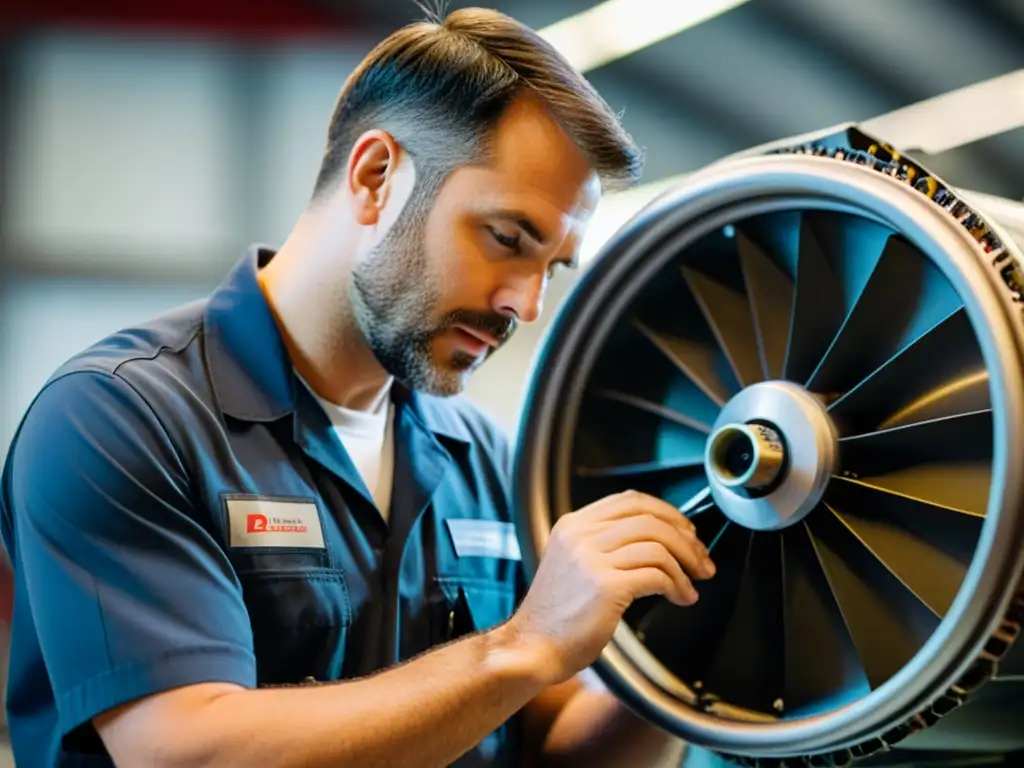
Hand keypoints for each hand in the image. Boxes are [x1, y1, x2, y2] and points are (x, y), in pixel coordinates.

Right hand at [507, 490, 715, 685]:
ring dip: (686, 565)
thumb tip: (658, 537)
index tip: (686, 532)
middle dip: (685, 538)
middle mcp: (580, 536)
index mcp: (572, 525)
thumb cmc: (557, 615)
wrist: (533, 648)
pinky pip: (657, 575)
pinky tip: (681, 598)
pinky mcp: (605, 587)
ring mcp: (591, 560)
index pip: (630, 500)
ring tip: (693, 585)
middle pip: (649, 518)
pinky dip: (677, 585)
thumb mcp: (571, 563)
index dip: (666, 512)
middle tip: (701, 560)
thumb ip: (602, 544)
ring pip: (658, 546)